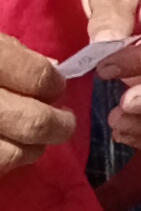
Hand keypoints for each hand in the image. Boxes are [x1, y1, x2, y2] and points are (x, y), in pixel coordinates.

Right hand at [0, 27, 76, 183]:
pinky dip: (8, 159)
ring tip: (33, 136)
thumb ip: (11, 51)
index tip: (54, 87)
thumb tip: (54, 70)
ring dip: (33, 147)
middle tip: (62, 120)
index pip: (40, 77)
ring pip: (16, 153)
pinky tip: (7, 145)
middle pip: (35, 122)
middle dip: (57, 124)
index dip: (54, 85)